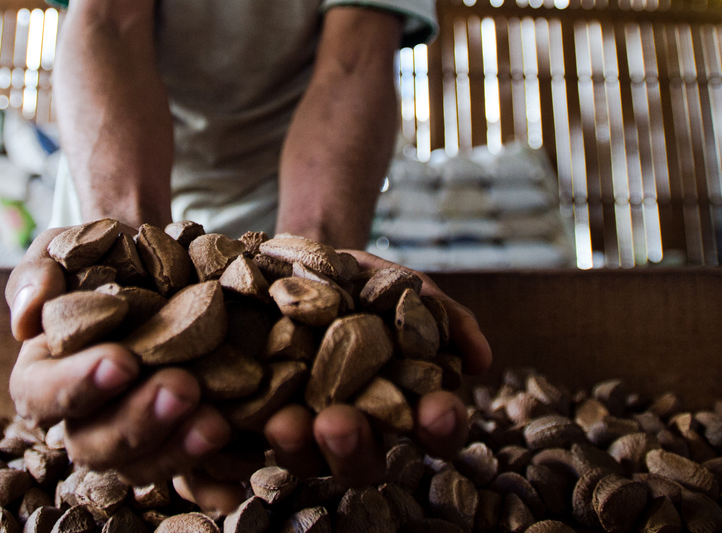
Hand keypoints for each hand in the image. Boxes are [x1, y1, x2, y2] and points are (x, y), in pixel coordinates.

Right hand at [6, 227, 233, 504]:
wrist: (159, 261)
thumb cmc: (100, 257)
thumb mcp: (61, 250)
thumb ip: (35, 275)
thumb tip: (28, 315)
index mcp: (44, 378)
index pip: (41, 396)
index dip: (76, 387)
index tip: (121, 363)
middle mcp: (84, 418)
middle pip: (96, 444)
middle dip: (140, 421)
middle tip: (183, 388)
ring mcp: (135, 435)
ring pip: (145, 465)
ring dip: (179, 449)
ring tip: (217, 423)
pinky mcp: (179, 439)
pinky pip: (193, 475)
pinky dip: (215, 475)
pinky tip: (240, 464)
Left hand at [259, 250, 491, 487]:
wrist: (290, 258)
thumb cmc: (359, 281)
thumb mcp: (401, 286)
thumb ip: (441, 317)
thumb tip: (481, 359)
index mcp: (401, 405)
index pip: (433, 432)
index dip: (441, 428)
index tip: (438, 409)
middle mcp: (356, 430)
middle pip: (364, 463)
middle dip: (354, 447)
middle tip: (341, 423)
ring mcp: (302, 430)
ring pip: (304, 460)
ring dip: (297, 445)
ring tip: (285, 420)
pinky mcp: (252, 418)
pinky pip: (247, 439)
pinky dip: (244, 430)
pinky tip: (240, 409)